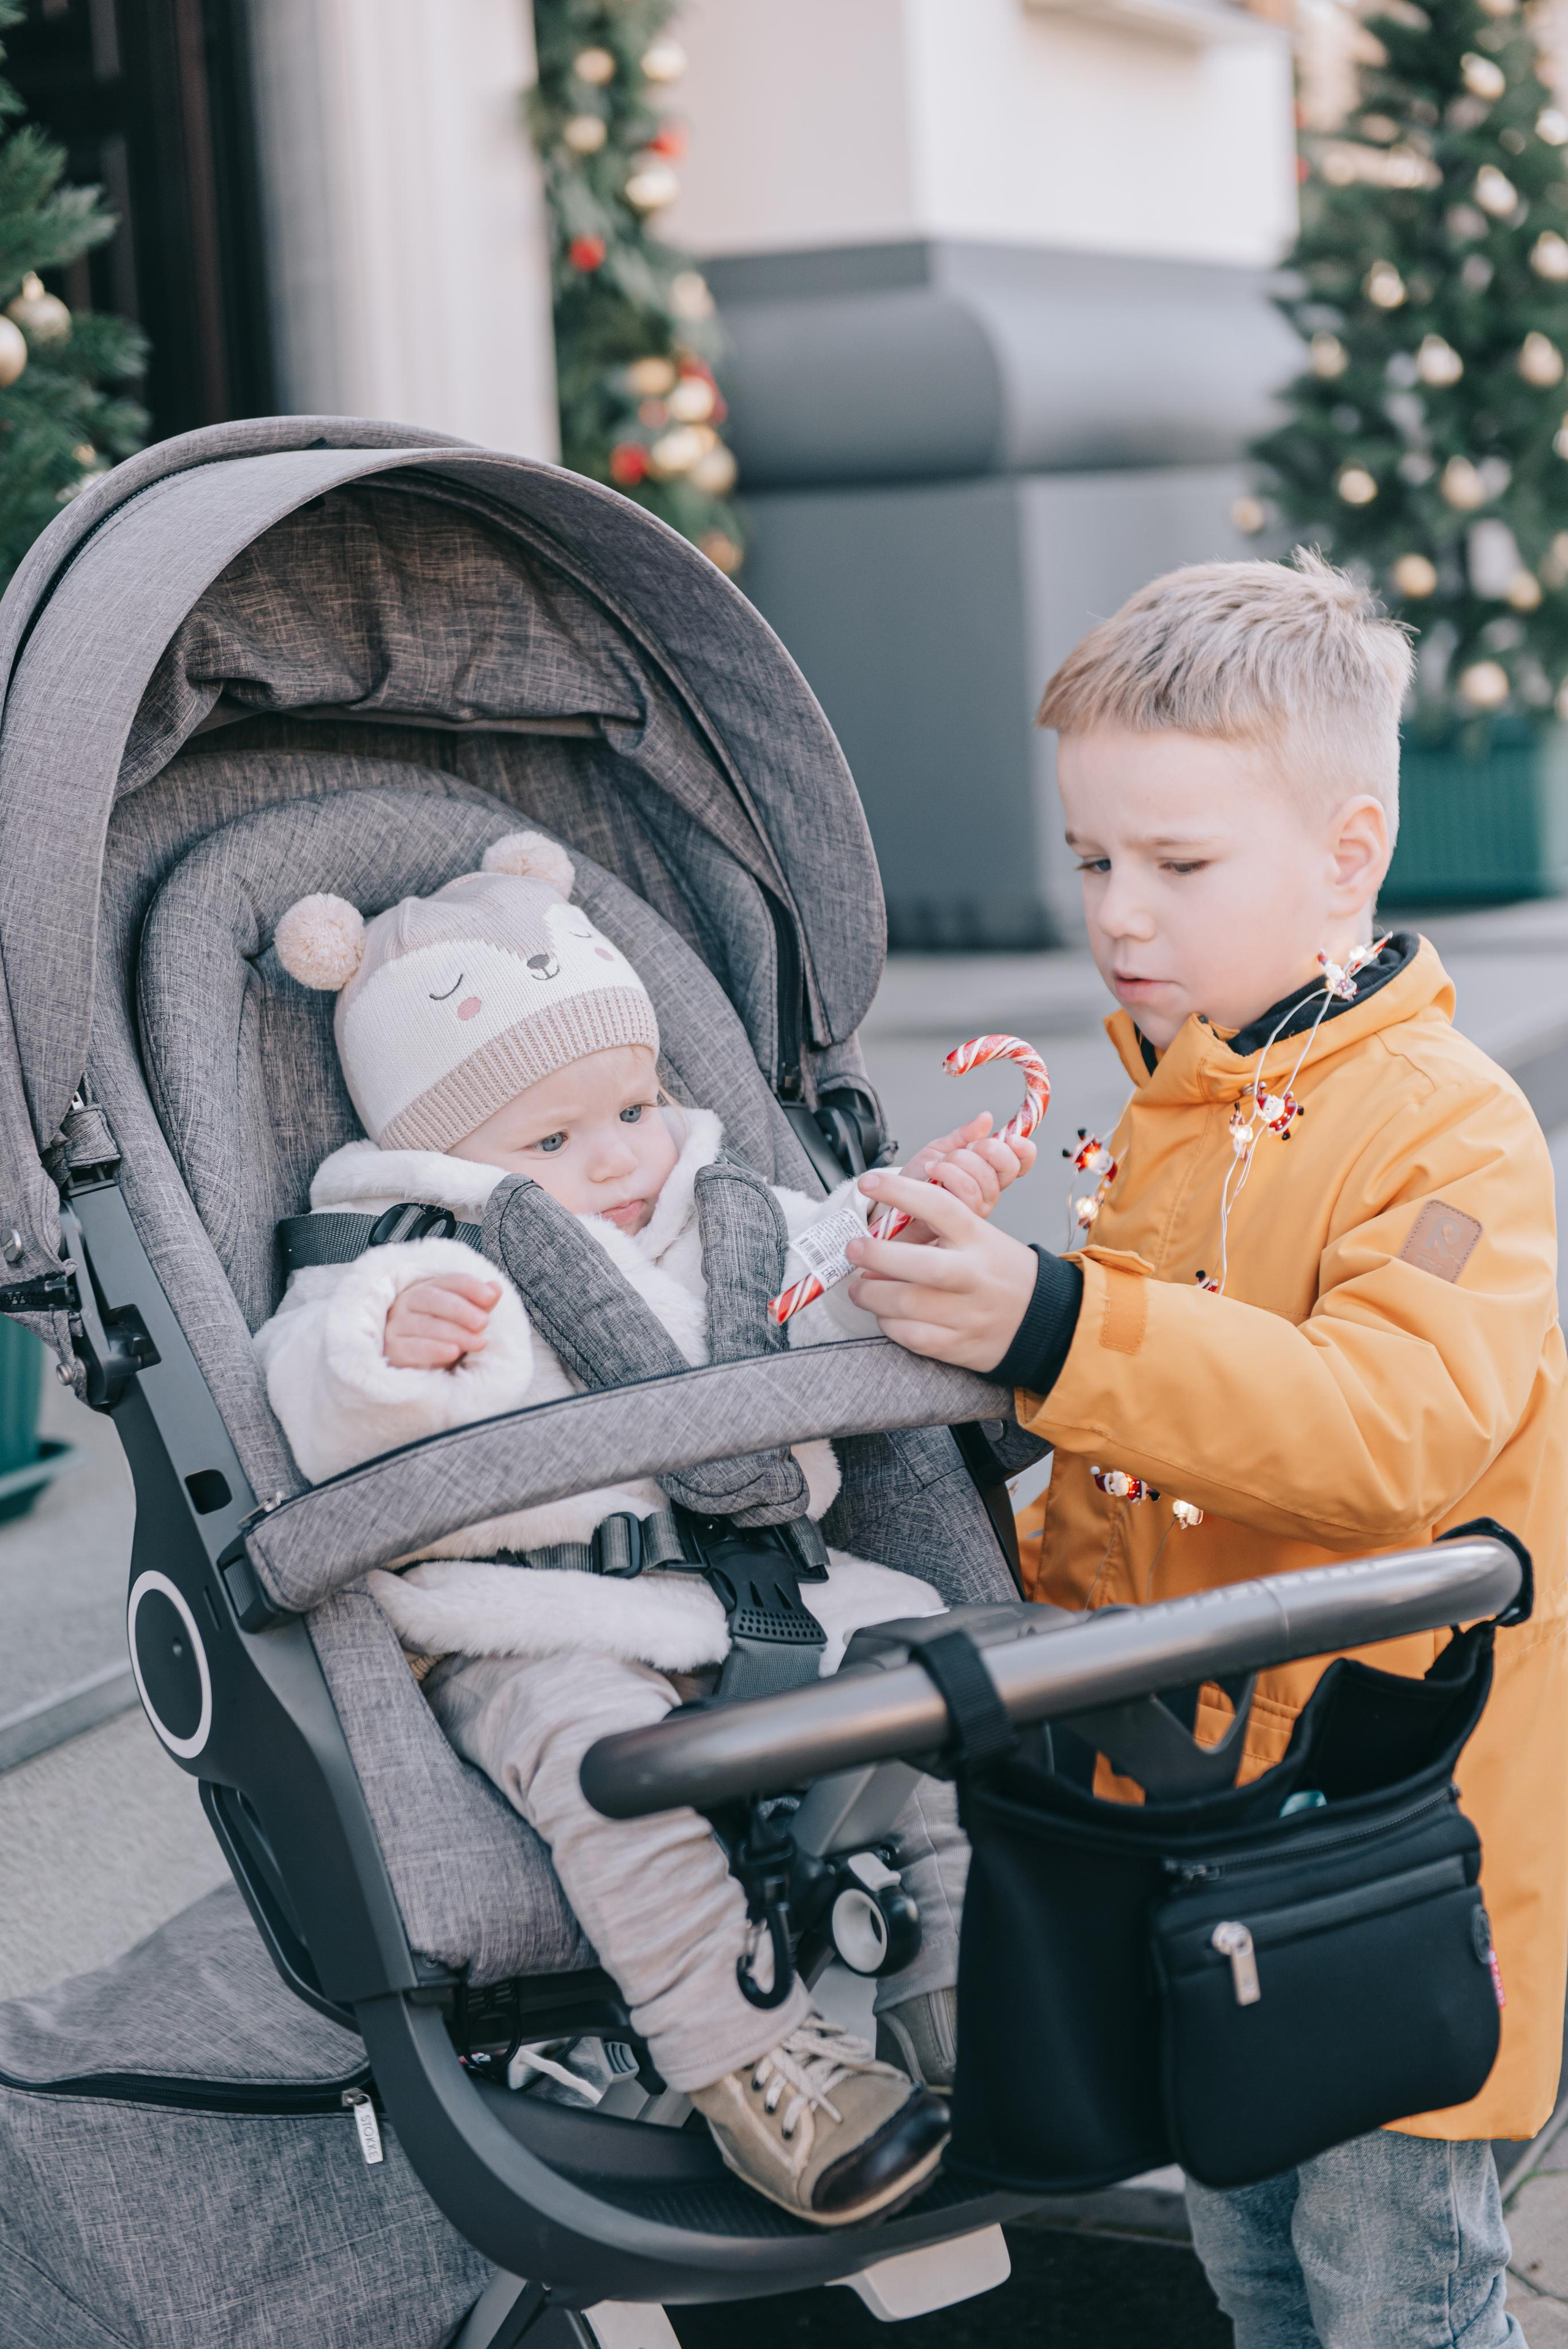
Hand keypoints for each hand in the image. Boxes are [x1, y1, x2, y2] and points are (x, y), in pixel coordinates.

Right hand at [383, 1274, 500, 1368]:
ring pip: (425, 1324)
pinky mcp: (392, 1348)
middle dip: (462, 1310)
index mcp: (428, 1288)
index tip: (490, 1297)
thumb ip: (480, 1304)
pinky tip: (453, 1353)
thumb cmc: (442, 1334)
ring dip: (455, 1333)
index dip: (471, 1287)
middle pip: (434, 1299)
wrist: (415, 1362)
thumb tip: (495, 1288)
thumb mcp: (464, 1318)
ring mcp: (397, 1324)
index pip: (450, 1281)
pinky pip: (411, 1348)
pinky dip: (434, 1350)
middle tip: (484, 1322)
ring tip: (478, 1342)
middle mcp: (408, 1301)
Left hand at [846, 1172, 1037, 1369]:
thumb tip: (882, 1230)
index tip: (868, 1182)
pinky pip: (910, 1336)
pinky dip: (889, 1324)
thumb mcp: (982, 1238)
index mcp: (978, 1238)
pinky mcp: (958, 1345)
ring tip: (860, 1288)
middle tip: (854, 1248)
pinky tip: (885, 1315)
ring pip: (906, 1303)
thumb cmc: (1001, 1273)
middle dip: (876, 1254)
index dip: (898, 1191)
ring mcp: (967, 1312)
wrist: (1044, 1320)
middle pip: (918, 1263)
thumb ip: (939, 1232)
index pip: (938, 1205)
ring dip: (871, 1295)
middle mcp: (973, 1274)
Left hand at [864, 1112, 1035, 1242]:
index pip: (1020, 1163)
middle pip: (1007, 1166)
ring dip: (956, 1163)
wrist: (893, 1203)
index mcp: (989, 1173)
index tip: (1013, 1138)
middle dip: (985, 1149)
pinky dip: (946, 1173)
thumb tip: (985, 1118)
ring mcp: (979, 1208)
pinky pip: (966, 1189)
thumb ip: (964, 1135)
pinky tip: (931, 1174)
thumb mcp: (940, 1149)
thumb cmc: (917, 1181)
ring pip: (983, 1177)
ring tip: (935, 1166)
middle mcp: (989, 1192)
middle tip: (961, 1149)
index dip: (1024, 1150)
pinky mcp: (963, 1219)